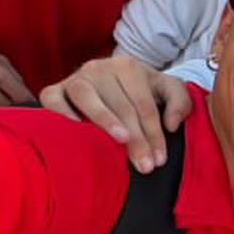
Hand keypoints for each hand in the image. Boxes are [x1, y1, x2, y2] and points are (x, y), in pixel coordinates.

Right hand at [39, 54, 192, 173]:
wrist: (108, 85)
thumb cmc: (140, 93)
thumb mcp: (167, 91)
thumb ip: (180, 102)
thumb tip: (171, 124)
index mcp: (128, 67)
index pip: (144, 104)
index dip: (154, 133)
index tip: (159, 160)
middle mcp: (100, 68)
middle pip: (121, 105)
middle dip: (136, 138)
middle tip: (145, 166)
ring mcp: (75, 79)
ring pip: (88, 99)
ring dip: (105, 121)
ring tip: (120, 141)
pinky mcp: (54, 90)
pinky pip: (53, 100)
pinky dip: (62, 114)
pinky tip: (77, 133)